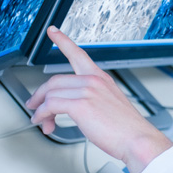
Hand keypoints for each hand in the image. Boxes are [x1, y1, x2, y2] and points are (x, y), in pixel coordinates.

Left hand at [26, 26, 172, 172]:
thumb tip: (70, 108)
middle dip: (40, 96)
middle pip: (54, 81)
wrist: (137, 140)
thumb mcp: (110, 105)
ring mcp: (87, 91)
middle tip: (34, 106)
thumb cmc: (126, 129)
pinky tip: (44, 123)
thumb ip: (91, 100)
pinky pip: (50, 106)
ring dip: (41, 110)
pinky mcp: (80, 105)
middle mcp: (93, 81)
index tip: (53, 31)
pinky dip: (42, 115)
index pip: (78, 54)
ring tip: (42, 122)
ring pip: (50, 94)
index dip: (63, 41)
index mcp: (101, 79)